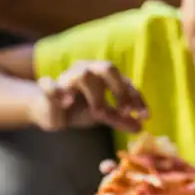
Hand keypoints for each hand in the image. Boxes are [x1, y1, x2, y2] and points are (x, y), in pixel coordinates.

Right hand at [28, 62, 148, 132]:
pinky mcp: (49, 88)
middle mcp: (87, 70)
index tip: (145, 116)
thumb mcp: (103, 115)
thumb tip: (141, 127)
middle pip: (107, 68)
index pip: (125, 81)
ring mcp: (67, 77)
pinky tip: (68, 102)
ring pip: (83, 74)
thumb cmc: (79, 109)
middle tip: (126, 111)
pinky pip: (50, 84)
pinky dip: (59, 91)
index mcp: (103, 75)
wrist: (50, 111)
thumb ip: (120, 119)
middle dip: (120, 90)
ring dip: (96, 95)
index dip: (137, 98)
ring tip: (100, 113)